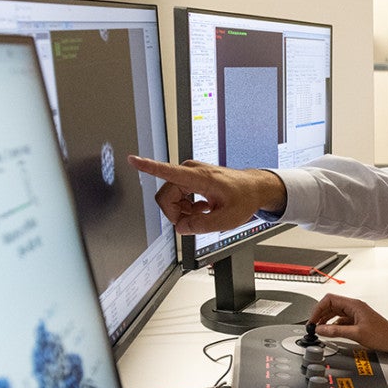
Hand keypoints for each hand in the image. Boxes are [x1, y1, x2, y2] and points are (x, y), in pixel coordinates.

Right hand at [129, 155, 286, 232]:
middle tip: (194, 221)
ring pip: (170, 198)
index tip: (133, 159)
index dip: (148, 167)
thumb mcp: (227, 220)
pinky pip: (176, 197)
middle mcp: (190, 171)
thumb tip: (181, 227)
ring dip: (182, 211)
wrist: (254, 188)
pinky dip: (186, 207)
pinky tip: (202, 209)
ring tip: (202, 213)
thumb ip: (201, 226)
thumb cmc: (244, 198)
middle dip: (175, 214)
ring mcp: (189, 174)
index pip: (168, 171)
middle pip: (165, 196)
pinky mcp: (190, 179)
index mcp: (199, 177)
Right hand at [310, 293, 387, 355]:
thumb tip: (321, 329)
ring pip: (335, 313)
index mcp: (354, 305)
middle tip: (313, 326)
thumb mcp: (356, 334)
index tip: (312, 320)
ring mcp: (356, 314)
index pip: (329, 300)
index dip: (318, 309)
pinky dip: (334, 326)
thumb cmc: (383, 336)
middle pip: (331, 305)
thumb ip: (336, 331)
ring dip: (326, 320)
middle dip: (320, 315)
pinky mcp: (358, 321)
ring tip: (320, 330)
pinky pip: (341, 320)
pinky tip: (331, 333)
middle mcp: (355, 307)